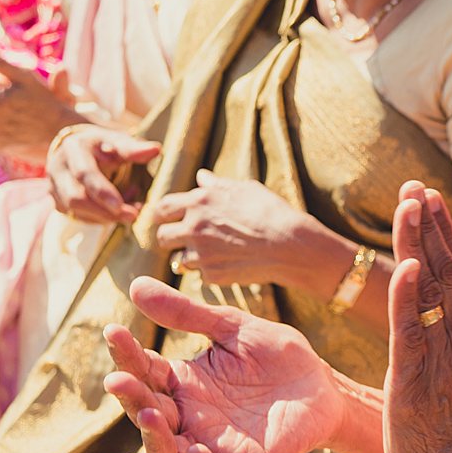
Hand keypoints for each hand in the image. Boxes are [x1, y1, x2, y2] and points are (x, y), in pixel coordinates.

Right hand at [49, 125, 159, 223]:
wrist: (77, 148)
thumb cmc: (102, 145)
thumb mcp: (117, 141)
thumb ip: (134, 149)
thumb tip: (156, 150)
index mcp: (73, 149)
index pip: (84, 174)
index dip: (103, 192)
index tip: (122, 206)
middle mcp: (57, 168)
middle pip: (76, 198)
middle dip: (105, 211)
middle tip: (133, 216)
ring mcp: (54, 187)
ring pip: (76, 212)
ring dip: (105, 216)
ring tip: (131, 210)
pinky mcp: (57, 202)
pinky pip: (78, 217)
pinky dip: (100, 218)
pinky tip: (117, 212)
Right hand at [105, 277, 342, 452]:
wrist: (324, 387)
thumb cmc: (278, 357)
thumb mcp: (234, 328)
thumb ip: (189, 313)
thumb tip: (135, 284)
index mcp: (184, 381)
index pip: (143, 370)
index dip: (126, 354)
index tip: (114, 331)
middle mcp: (189, 415)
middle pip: (145, 413)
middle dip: (130, 398)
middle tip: (118, 379)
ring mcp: (211, 443)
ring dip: (152, 438)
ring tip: (150, 413)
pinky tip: (199, 451)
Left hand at [144, 170, 308, 283]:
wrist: (289, 244)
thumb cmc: (271, 211)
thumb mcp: (245, 189)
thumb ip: (217, 185)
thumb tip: (201, 177)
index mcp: (199, 202)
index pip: (162, 208)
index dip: (162, 215)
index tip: (167, 219)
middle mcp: (193, 227)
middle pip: (163, 236)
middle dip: (172, 238)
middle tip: (185, 239)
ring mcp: (201, 253)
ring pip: (179, 260)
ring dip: (191, 257)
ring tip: (213, 253)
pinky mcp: (211, 274)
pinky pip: (201, 275)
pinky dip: (211, 271)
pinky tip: (231, 263)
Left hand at [382, 181, 451, 452]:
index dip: (445, 234)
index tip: (430, 197)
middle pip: (447, 272)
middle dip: (431, 226)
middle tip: (415, 186)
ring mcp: (442, 358)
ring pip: (431, 291)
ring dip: (420, 244)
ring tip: (410, 203)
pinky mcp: (416, 379)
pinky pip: (413, 332)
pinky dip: (409, 298)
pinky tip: (408, 265)